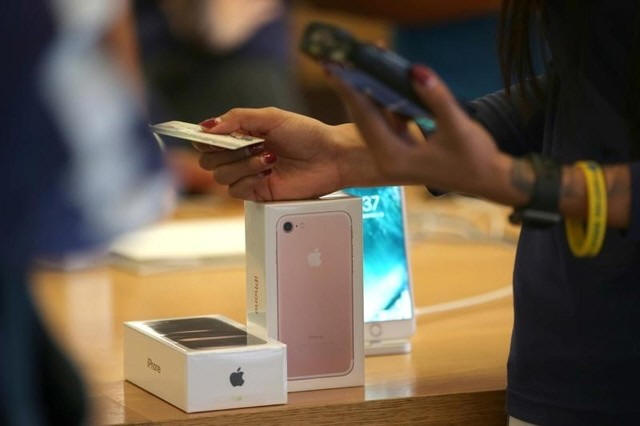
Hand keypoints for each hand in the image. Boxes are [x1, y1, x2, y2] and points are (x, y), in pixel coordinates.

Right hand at [195, 108, 383, 200]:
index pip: (209, 140)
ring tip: (268, 158)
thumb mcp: (272, 117)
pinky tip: (268, 172)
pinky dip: (248, 180)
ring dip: (242, 165)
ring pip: (221, 176)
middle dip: (224, 152)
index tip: (207, 136)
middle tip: (249, 144)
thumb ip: (238, 118)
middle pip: (208, 160)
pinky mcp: (259, 193)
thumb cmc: (307, 134)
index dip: (203, 139)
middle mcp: (242, 156)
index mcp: (243, 135)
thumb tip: (208, 126)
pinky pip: (236, 191)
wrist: (332, 158)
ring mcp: (250, 175)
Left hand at [327, 64, 525, 205]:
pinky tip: (381, 81)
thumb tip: (415, 69)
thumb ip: (436, 98)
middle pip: (363, 118)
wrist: (488, 179)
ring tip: (355, 66)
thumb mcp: (456, 126)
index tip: (336, 69)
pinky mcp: (401, 149)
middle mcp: (387, 158)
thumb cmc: (475, 158)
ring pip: (372, 119)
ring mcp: (393, 155)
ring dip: (366, 94)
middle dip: (351, 89)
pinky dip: (383, 102)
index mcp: (394, 157)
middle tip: (336, 62)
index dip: (351, 91)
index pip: (366, 118)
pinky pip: (385, 121)